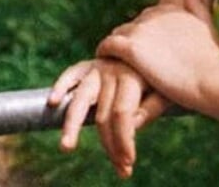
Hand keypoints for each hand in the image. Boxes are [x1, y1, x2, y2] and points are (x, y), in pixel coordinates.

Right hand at [48, 57, 170, 177]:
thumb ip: (152, 107)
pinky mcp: (85, 65)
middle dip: (110, 146)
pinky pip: (70, 74)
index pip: (123, 114)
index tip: (128, 163)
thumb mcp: (165, 89)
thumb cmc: (160, 75)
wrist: (152, 47)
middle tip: (121, 170)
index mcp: (132, 77)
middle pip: (103, 114)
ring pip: (81, 98)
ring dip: (72, 125)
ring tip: (66, 147)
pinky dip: (61, 86)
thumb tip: (133, 126)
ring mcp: (96, 68)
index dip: (124, 140)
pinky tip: (52, 102)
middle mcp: (111, 72)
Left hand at [95, 0, 218, 113]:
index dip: (145, 35)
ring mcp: (141, 30)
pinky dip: (103, 52)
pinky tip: (103, 62)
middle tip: (125, 57)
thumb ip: (197, 8)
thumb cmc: (212, 61)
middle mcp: (154, 15)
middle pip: (132, 26)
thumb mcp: (207, 27)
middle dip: (130, 40)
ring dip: (115, 46)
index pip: (148, 18)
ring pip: (118, 34)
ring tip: (112, 61)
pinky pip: (108, 46)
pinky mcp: (131, 48)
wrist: (212, 79)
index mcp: (170, 10)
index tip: (144, 48)